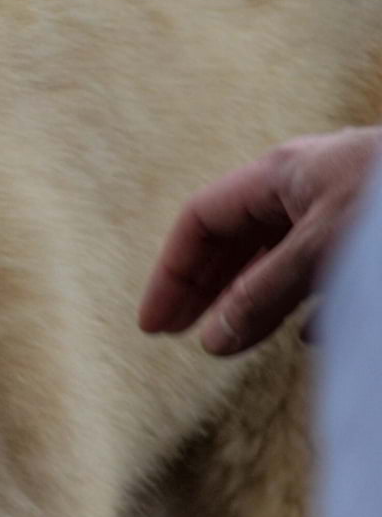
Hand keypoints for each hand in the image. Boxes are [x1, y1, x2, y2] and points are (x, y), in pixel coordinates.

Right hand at [138, 127, 381, 355]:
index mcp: (283, 174)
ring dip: (254, 299)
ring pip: (282, 253)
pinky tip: (311, 334)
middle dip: (207, 288)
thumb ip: (264, 295)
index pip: (202, 221)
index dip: (172, 273)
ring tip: (233, 342)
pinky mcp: (375, 235)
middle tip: (180, 336)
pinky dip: (310, 301)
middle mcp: (310, 184)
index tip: (157, 327)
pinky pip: (328, 267)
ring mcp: (346, 206)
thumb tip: (212, 342)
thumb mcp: (321, 248)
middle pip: (238, 237)